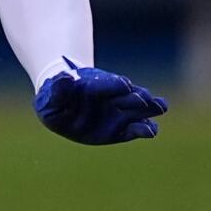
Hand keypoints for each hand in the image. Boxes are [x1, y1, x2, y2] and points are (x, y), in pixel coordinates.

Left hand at [33, 65, 167, 144]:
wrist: (63, 107)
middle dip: (137, 97)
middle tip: (146, 99)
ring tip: (159, 108)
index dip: (114, 85)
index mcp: (93, 87)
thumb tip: (64, 79)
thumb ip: (57, 90)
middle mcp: (110, 98)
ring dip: (149, 109)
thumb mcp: (51, 95)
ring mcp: (117, 113)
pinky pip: (134, 130)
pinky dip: (143, 130)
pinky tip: (150, 130)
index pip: (105, 85)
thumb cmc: (55, 99)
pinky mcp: (120, 130)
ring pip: (137, 110)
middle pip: (127, 96)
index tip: (125, 85)